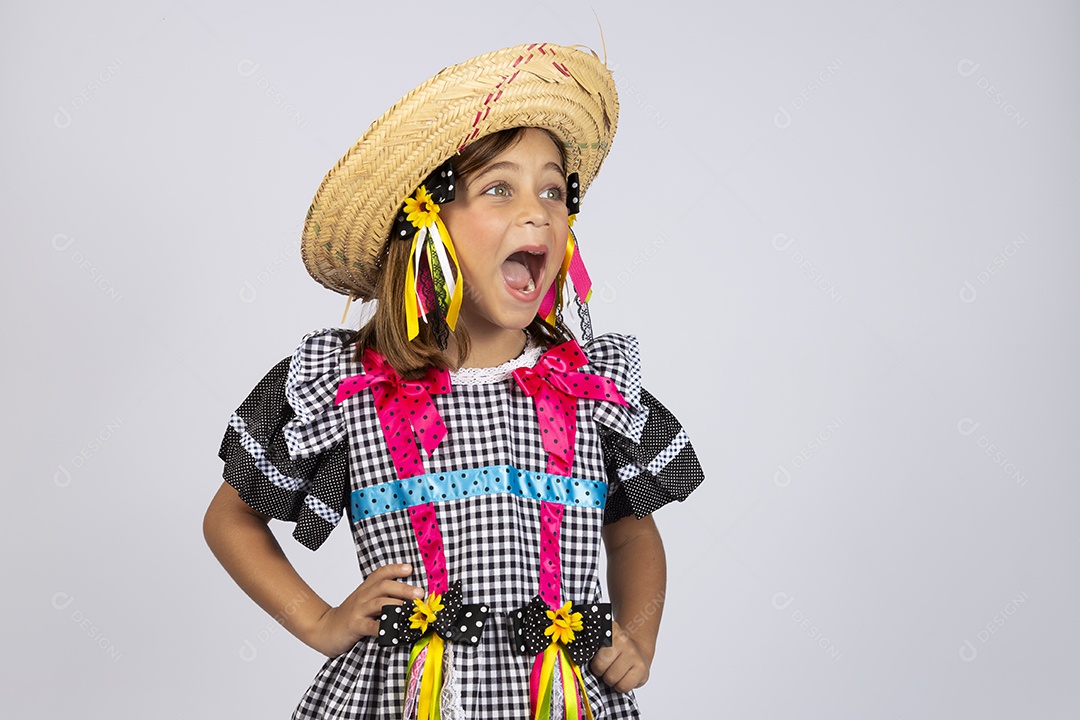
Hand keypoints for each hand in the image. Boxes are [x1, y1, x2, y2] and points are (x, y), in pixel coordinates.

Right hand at [309, 563, 423, 656]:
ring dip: (396, 605)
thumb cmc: (349, 617)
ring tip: (410, 609)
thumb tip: (409, 597)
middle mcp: (363, 597)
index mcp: (366, 589)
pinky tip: (393, 631)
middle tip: (419, 593)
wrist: (324, 629)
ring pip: (379, 603)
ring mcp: (358, 611)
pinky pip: (370, 626)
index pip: (381, 573)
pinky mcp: (354, 626)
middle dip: (403, 588)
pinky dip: (382, 628)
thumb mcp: (363, 602)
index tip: (410, 568)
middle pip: (383, 586)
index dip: (395, 569)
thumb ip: (381, 597)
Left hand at [589, 620, 651, 692]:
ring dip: (611, 680)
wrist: (638, 651)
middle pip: (600, 667)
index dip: (592, 660)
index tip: (596, 660)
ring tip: (615, 672)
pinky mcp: (642, 668)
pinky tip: (623, 677)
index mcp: (609, 630)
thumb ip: (590, 646)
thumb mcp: (601, 642)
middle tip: (605, 668)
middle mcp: (622, 640)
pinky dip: (621, 686)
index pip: (590, 650)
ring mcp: (634, 654)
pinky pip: (624, 687)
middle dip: (600, 672)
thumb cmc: (614, 650)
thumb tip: (577, 661)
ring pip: (612, 679)